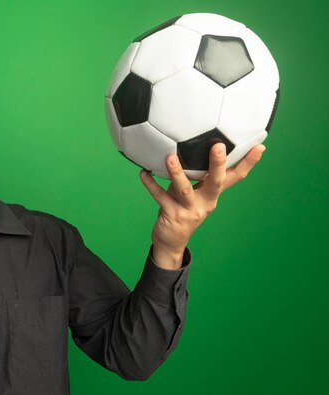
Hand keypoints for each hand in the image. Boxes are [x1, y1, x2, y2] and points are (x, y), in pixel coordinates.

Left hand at [139, 142, 265, 268]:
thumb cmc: (183, 209)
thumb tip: (192, 146)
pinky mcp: (172, 215)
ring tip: (170, 158)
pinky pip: (160, 197)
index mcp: (213, 195)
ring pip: (184, 190)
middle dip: (218, 164)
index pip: (235, 177)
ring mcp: (189, 210)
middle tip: (218, 146)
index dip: (248, 163)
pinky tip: (143, 173)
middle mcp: (205, 202)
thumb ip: (196, 175)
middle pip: (215, 182)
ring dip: (177, 173)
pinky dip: (151, 185)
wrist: (171, 241)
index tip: (260, 147)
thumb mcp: (194, 193)